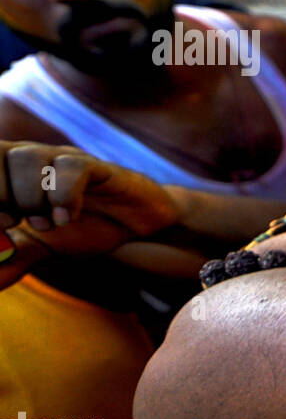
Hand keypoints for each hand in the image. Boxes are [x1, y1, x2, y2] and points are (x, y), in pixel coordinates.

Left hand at [0, 142, 179, 257]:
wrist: (139, 228)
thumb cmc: (85, 229)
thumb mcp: (41, 249)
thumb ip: (12, 260)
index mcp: (10, 174)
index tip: (1, 226)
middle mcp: (31, 158)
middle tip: (12, 223)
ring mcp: (62, 158)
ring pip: (27, 158)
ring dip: (30, 197)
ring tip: (45, 224)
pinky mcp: (95, 166)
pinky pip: (71, 168)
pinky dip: (65, 197)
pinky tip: (68, 219)